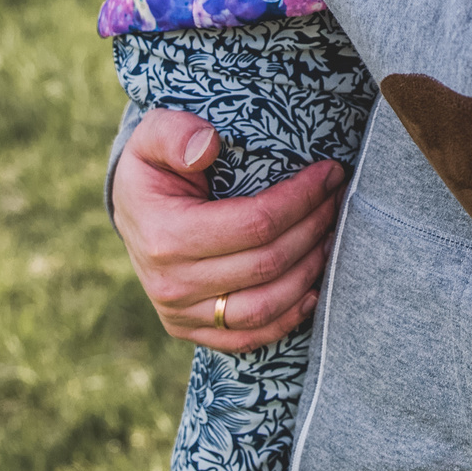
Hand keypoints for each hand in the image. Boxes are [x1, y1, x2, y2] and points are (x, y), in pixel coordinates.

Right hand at [113, 108, 347, 354]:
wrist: (132, 211)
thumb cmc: (153, 167)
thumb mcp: (152, 135)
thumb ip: (176, 134)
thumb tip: (209, 146)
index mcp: (165, 236)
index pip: (255, 223)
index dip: (301, 198)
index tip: (330, 173)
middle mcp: (172, 284)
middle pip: (268, 263)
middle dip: (314, 226)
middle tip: (338, 197)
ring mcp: (181, 314)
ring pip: (266, 305)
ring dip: (310, 270)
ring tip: (331, 234)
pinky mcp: (192, 330)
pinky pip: (250, 337)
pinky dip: (289, 317)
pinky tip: (314, 288)